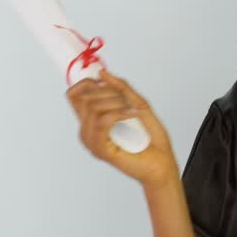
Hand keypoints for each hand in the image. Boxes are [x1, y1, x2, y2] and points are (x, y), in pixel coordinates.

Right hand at [66, 70, 180, 188]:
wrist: (162, 162)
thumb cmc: (151, 138)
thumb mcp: (137, 104)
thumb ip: (120, 88)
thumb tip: (102, 73)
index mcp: (92, 120)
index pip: (74, 95)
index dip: (86, 83)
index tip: (104, 81)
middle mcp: (88, 131)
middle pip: (85, 98)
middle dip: (110, 92)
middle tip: (128, 102)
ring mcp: (92, 141)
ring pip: (94, 107)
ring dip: (117, 103)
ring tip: (133, 111)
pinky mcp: (100, 150)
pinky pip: (103, 121)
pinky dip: (121, 113)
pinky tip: (133, 116)